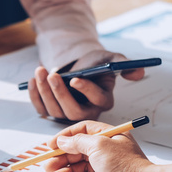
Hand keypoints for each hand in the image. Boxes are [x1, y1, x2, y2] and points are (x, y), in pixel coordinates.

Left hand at [28, 50, 144, 120]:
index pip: (97, 100)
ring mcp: (68, 114)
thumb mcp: (109, 58)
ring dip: (45, 90)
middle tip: (52, 74)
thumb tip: (138, 72)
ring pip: (55, 109)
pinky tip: (33, 80)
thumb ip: (123, 63)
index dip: (86, 90)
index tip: (75, 78)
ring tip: (41, 71)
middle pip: (72, 110)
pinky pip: (42, 108)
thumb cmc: (94, 62)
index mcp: (103, 100)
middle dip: (60, 93)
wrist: (77, 64)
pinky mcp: (53, 111)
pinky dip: (35, 94)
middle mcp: (86, 111)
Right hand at [43, 120, 171, 171]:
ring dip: (63, 170)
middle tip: (47, 164)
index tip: (51, 145)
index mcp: (108, 136)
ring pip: (77, 166)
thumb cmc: (126, 165)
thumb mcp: (98, 145)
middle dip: (61, 157)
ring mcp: (104, 167)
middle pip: (77, 150)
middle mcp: (106, 150)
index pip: (82, 131)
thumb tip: (62, 141)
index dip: (65, 137)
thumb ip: (77, 142)